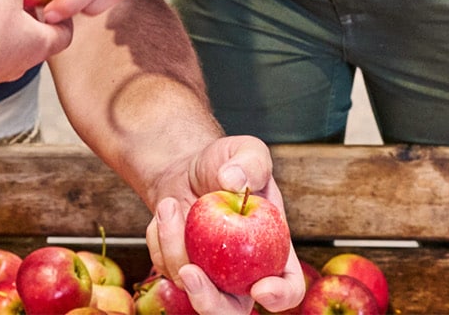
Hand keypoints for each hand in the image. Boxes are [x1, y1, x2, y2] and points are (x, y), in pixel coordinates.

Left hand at [144, 136, 304, 314]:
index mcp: (274, 251)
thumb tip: (234, 181)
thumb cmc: (225, 163)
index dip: (280, 296)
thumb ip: (251, 161)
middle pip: (232, 312)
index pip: (288, 287)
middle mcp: (244, 273)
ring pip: (192, 288)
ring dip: (174, 247)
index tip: (261, 288)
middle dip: (209, 302)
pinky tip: (165, 212)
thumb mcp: (246, 150)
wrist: (187, 169)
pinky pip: (166, 270)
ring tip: (169, 205)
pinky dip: (160, 241)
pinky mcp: (181, 271)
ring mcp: (211, 276)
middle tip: (190, 273)